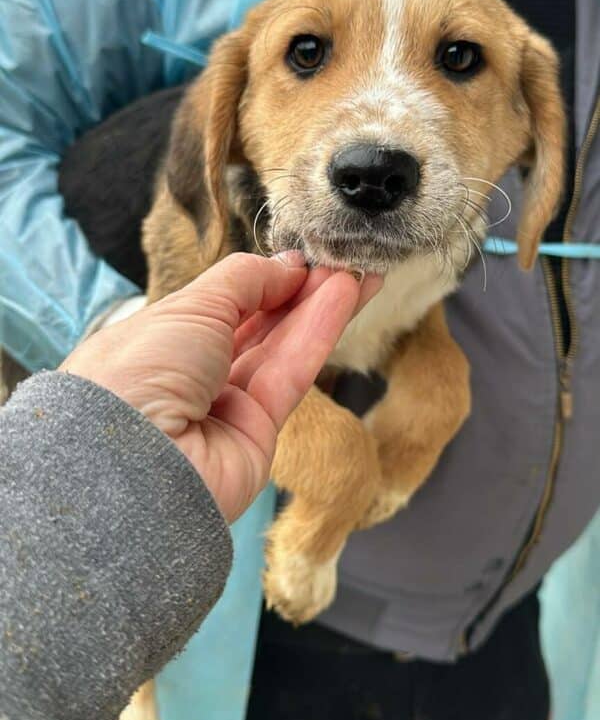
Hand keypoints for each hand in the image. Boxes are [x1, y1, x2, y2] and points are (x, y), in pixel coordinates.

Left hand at [61, 253, 381, 520]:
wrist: (137, 464)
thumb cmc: (141, 372)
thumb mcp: (190, 306)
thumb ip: (245, 280)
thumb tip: (287, 265)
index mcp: (155, 342)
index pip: (216, 305)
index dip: (259, 279)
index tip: (300, 255)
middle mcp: (189, 375)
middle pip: (255, 326)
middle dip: (299, 291)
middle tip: (341, 258)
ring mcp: (223, 406)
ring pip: (280, 349)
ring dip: (319, 308)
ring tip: (358, 272)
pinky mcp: (257, 433)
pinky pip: (292, 375)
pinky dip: (319, 335)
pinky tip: (345, 299)